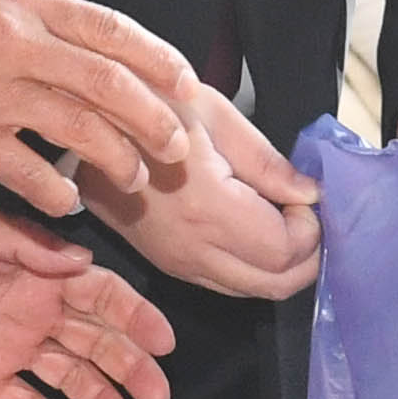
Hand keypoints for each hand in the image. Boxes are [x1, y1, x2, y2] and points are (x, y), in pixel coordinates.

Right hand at [0, 0, 193, 218]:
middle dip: (153, 117)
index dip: (157, 58)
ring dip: (116, 158)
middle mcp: (14, 46)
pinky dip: (56, 190)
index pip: (109, 29)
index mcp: (20, 2)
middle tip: (177, 144)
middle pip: (108, 84)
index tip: (185, 82)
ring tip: (135, 176)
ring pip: (78, 130)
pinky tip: (70, 202)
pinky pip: (26, 172)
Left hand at [0, 199, 176, 398]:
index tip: (163, 342)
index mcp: (36, 270)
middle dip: (131, 366)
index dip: (135, 316)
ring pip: (70, 376)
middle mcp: (33, 310)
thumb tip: (81, 259)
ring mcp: (9, 347)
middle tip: (158, 396)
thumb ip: (21, 241)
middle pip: (97, 340)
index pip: (101, 293)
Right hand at [90, 84, 322, 299]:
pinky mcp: (168, 264)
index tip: (308, 198)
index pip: (283, 251)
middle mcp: (191, 250)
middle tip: (310, 217)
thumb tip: (309, 194)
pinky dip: (254, 267)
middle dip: (306, 256)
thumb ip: (267, 163)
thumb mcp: (215, 115)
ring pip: (252, 291)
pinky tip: (257, 229)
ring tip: (286, 220)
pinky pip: (226, 283)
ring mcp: (176, 263)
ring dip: (282, 265)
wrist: (87, 125)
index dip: (310, 229)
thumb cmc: (150, 107)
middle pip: (275, 285)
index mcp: (206, 210)